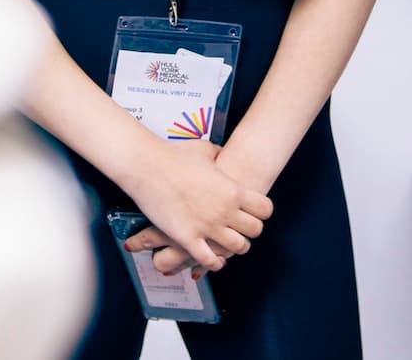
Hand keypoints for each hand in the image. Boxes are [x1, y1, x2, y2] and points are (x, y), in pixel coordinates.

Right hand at [119, 139, 270, 272]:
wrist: (147, 164)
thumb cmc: (173, 154)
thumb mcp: (205, 149)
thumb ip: (219, 155)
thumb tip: (223, 154)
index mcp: (233, 189)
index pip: (265, 209)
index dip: (261, 212)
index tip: (254, 212)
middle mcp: (225, 210)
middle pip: (255, 230)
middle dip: (250, 230)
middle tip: (242, 228)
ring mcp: (207, 226)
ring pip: (237, 248)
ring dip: (235, 247)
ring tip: (229, 244)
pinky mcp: (187, 238)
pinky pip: (209, 259)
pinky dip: (214, 262)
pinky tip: (214, 259)